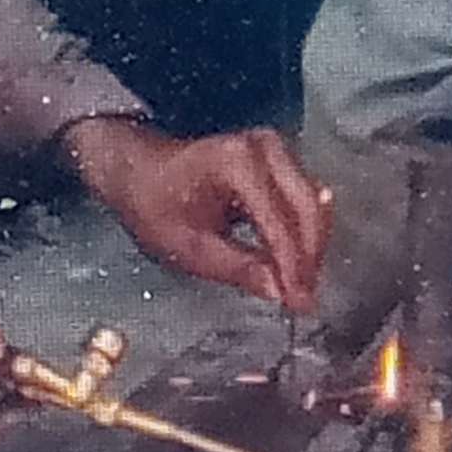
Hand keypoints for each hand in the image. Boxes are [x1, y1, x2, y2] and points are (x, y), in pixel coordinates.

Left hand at [65, 118, 331, 310]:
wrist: (139, 171)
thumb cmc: (154, 204)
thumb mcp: (189, 248)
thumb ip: (239, 268)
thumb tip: (279, 290)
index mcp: (237, 165)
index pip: (280, 224)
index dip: (293, 268)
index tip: (299, 302)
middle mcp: (263, 149)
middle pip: (307, 210)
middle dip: (309, 259)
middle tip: (304, 300)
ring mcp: (274, 149)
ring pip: (312, 204)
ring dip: (311, 247)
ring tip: (300, 288)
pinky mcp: (278, 159)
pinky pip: (303, 198)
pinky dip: (303, 231)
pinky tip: (297, 262)